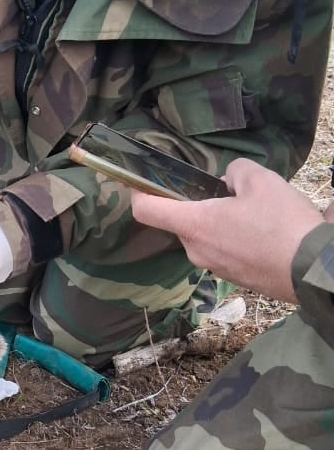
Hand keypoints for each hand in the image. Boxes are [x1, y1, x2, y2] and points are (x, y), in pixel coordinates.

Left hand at [130, 159, 323, 302]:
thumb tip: (228, 182)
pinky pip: (224, 250)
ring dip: (221, 221)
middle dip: (201, 204)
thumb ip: (235, 171)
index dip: (137, 193)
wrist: (311, 269)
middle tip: (232, 193)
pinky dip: (235, 238)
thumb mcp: (260, 180)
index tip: (138, 182)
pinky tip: (264, 233)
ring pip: (206, 236)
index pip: (146, 210)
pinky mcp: (233, 278)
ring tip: (257, 214)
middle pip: (183, 221)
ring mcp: (214, 267)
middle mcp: (195, 250)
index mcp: (194, 224)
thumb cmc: (282, 223)